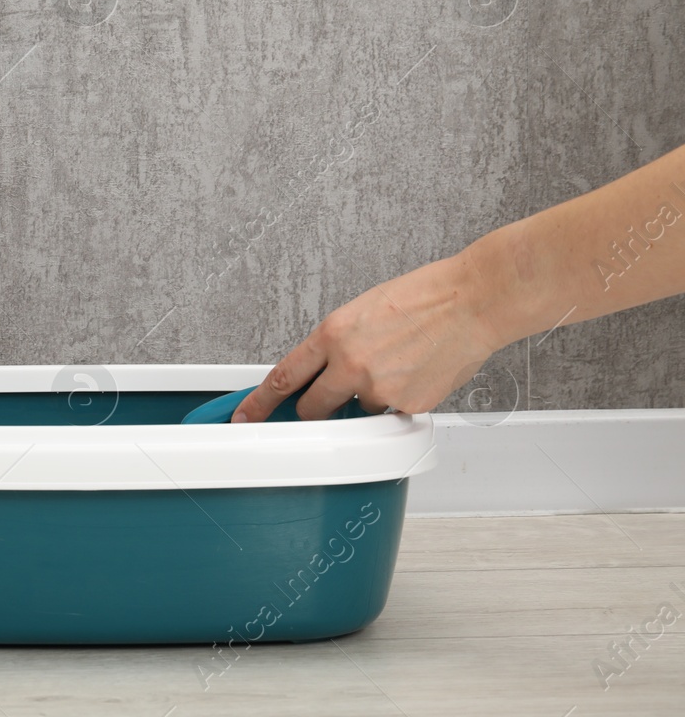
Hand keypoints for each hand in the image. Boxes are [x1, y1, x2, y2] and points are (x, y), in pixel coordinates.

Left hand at [232, 252, 503, 421]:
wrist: (472, 302)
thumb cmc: (423, 299)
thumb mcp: (360, 312)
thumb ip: (335, 346)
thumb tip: (319, 373)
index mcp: (332, 334)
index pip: (282, 378)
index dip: (258, 403)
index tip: (244, 417)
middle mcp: (351, 364)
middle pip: (311, 409)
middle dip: (315, 409)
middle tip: (332, 395)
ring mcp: (380, 389)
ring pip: (357, 412)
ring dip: (367, 398)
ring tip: (396, 365)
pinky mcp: (409, 406)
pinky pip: (391, 415)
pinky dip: (398, 401)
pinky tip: (416, 373)